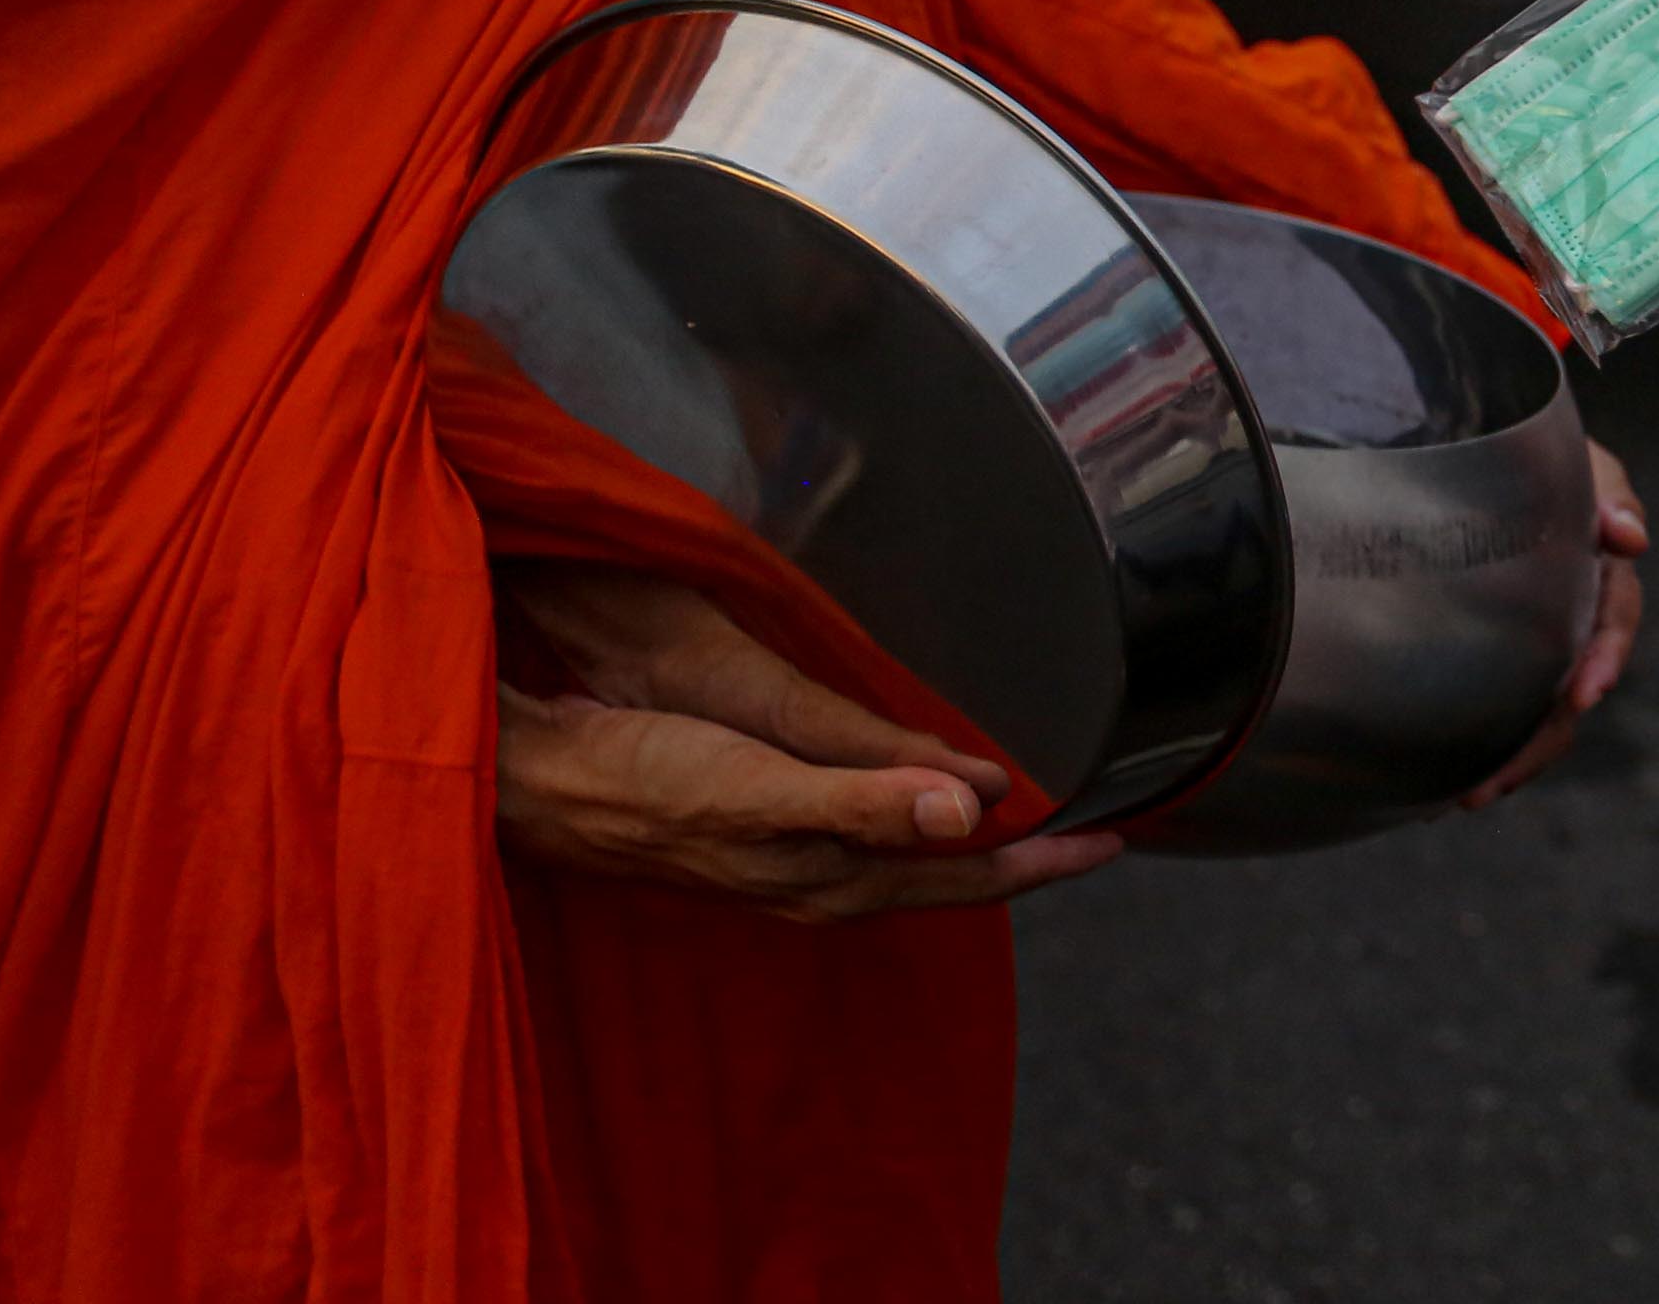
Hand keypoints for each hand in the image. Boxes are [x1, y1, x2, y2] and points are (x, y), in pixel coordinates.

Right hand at [494, 563, 1120, 920]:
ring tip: (1023, 821)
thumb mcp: (764, 785)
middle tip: (1091, 833)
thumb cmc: (649, 779)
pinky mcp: (756, 831)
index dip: (1042, 859)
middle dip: (1020, 860)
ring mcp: (786, 860)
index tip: (1114, 841)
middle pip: (946, 878)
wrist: (544, 783)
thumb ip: (867, 798)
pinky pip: (863, 837)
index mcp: (835, 872)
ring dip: (968, 843)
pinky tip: (908, 803)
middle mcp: (820, 878)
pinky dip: (909, 819)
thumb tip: (972, 806)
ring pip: (905, 860)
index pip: (967, 877)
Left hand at [1465, 440, 1649, 808]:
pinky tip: (1434, 783)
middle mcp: (1576, 613)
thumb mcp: (1580, 462)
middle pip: (1570, 690)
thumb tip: (1631, 538)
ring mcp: (1540, 637)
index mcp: (1603, 568)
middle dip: (1539, 743)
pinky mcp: (1503, 652)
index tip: (1587, 694)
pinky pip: (1502, 705)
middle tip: (1492, 785)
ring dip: (1508, 760)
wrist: (1481, 453)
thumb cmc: (1538, 453)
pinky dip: (1481, 744)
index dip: (1605, 657)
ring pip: (1537, 713)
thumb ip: (1607, 494)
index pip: (1615, 618)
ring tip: (1465, 799)